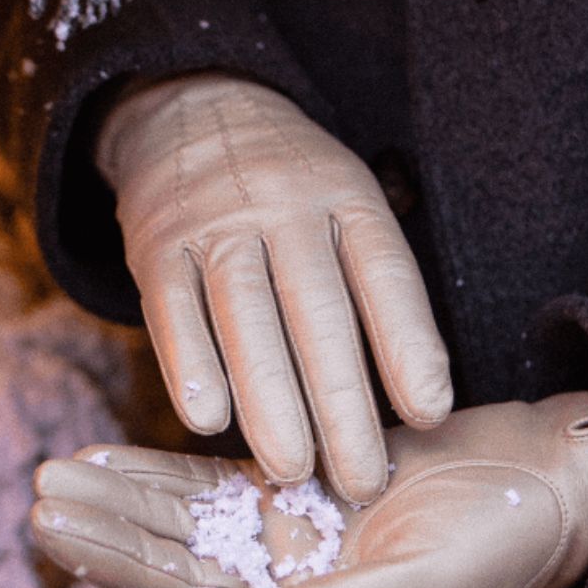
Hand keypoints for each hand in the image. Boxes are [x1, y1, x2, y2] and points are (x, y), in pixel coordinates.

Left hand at [31, 392, 587, 587]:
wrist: (537, 483)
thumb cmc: (493, 549)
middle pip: (173, 574)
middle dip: (105, 549)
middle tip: (40, 513)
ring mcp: (284, 532)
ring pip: (180, 523)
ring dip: (119, 505)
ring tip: (52, 479)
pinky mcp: (292, 479)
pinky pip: (210, 480)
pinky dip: (158, 470)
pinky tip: (109, 456)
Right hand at [94, 72, 452, 503]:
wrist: (195, 107)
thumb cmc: (294, 186)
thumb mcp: (349, 199)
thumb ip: (375, 281)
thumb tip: (416, 401)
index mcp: (346, 195)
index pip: (384, 271)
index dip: (408, 343)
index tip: (430, 414)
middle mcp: (283, 205)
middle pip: (317, 309)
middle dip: (342, 402)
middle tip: (363, 480)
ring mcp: (215, 222)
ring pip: (245, 317)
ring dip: (270, 400)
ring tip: (293, 470)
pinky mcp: (156, 245)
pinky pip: (172, 311)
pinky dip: (190, 367)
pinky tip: (208, 421)